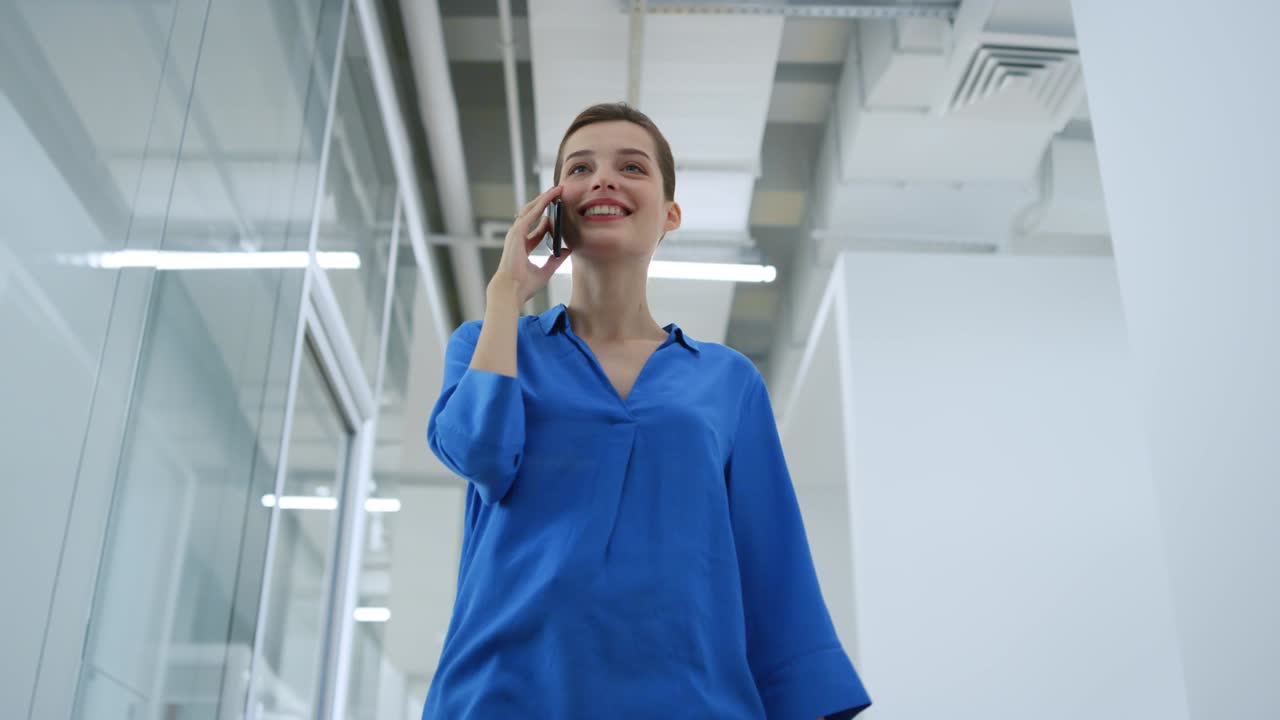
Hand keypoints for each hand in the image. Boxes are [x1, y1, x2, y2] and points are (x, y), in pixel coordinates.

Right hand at [490, 185, 571, 303]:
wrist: (511, 290)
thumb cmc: (524, 286)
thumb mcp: (546, 271)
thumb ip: (556, 260)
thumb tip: (569, 251)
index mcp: (522, 247)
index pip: (536, 230)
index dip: (547, 222)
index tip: (557, 214)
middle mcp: (518, 238)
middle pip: (532, 216)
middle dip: (545, 204)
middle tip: (558, 194)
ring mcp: (515, 234)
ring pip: (531, 210)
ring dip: (544, 199)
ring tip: (557, 190)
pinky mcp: (517, 232)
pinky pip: (531, 214)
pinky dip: (541, 204)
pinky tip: (551, 196)